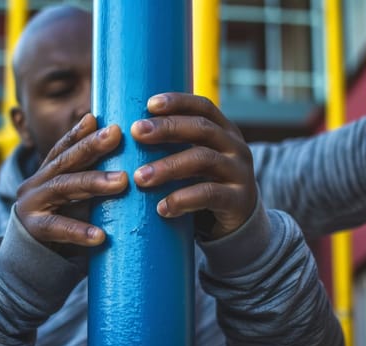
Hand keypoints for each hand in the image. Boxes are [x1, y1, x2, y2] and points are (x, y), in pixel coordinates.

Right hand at [15, 114, 127, 249]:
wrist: (27, 264)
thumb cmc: (60, 228)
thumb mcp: (74, 202)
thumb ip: (88, 184)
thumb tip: (127, 165)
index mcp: (46, 175)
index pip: (63, 148)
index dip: (80, 133)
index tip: (99, 118)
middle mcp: (35, 184)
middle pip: (65, 161)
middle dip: (91, 146)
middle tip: (117, 134)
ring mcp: (31, 206)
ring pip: (63, 187)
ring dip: (93, 182)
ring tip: (122, 181)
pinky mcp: (32, 231)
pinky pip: (57, 228)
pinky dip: (79, 231)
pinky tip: (100, 235)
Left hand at [131, 93, 256, 239]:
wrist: (238, 225)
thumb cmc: (205, 186)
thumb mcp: (194, 162)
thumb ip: (174, 147)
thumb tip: (125, 133)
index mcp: (224, 131)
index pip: (203, 108)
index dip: (178, 101)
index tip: (149, 104)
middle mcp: (236, 147)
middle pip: (202, 129)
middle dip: (168, 128)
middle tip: (136, 132)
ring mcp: (240, 173)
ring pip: (203, 159)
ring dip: (168, 166)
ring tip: (140, 177)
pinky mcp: (239, 200)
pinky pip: (210, 194)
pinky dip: (183, 199)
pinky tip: (161, 208)